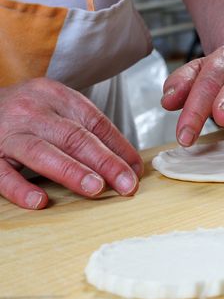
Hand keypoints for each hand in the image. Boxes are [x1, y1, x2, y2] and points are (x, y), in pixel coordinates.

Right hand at [0, 78, 142, 209]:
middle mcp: (33, 110)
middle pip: (74, 136)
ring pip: (42, 151)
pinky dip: (20, 187)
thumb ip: (90, 131)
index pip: (95, 122)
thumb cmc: (31, 113)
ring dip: (72, 172)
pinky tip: (39, 201)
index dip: (119, 147)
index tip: (135, 170)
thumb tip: (128, 162)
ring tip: (96, 189)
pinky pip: (2, 172)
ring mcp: (8, 131)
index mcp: (57, 96)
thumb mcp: (61, 109)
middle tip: (126, 184)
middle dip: (105, 162)